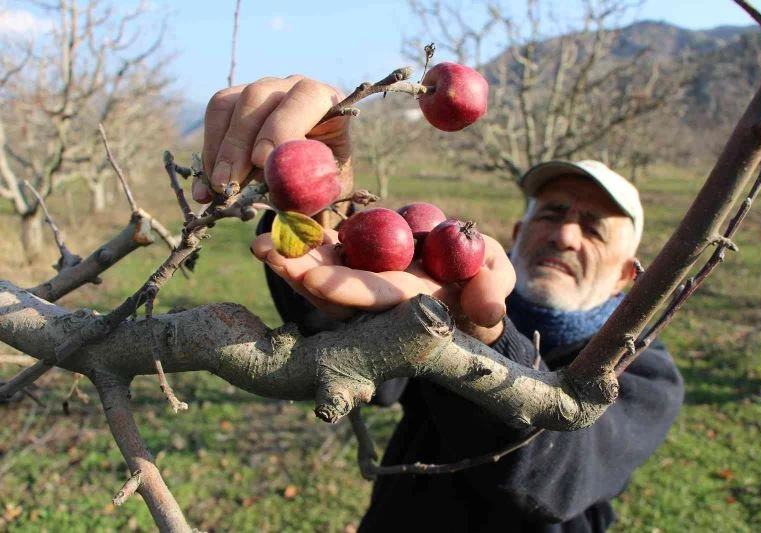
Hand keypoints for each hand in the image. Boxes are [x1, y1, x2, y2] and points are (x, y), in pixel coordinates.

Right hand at [196, 75, 352, 203]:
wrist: (315, 174)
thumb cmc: (327, 176)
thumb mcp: (330, 185)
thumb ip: (313, 185)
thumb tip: (281, 186)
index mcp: (326, 100)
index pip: (304, 98)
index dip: (281, 128)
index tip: (263, 162)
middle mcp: (291, 86)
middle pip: (256, 97)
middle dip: (239, 142)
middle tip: (230, 182)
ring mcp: (261, 90)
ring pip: (228, 104)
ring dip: (219, 149)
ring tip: (218, 187)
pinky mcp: (236, 101)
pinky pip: (215, 116)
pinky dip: (209, 152)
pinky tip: (208, 187)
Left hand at [251, 229, 515, 344]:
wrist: (463, 279)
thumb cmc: (483, 284)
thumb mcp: (494, 283)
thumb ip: (491, 291)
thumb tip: (488, 311)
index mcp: (412, 304)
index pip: (378, 299)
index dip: (349, 290)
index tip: (316, 279)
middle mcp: (379, 298)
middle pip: (333, 289)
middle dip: (299, 272)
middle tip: (265, 250)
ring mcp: (364, 278)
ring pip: (322, 269)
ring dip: (292, 255)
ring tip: (260, 239)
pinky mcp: (356, 259)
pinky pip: (324, 248)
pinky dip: (303, 236)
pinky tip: (278, 217)